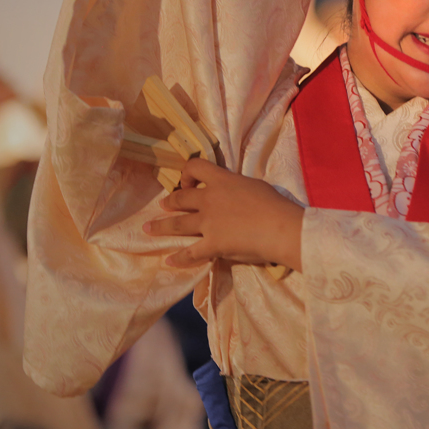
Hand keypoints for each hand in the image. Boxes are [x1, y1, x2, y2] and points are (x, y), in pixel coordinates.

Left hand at [143, 158, 303, 270]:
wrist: (280, 228)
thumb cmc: (275, 204)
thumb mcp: (254, 186)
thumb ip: (237, 188)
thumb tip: (233, 193)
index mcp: (222, 181)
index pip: (196, 167)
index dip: (187, 173)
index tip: (188, 182)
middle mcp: (209, 199)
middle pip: (181, 198)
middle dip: (170, 202)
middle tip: (163, 205)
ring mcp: (207, 223)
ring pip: (177, 224)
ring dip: (161, 227)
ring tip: (149, 229)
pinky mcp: (211, 245)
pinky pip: (190, 253)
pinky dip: (178, 258)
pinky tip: (169, 261)